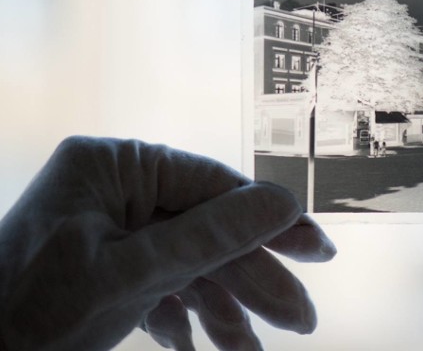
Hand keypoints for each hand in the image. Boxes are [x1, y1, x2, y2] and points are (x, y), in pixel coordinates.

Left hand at [0, 136, 335, 350]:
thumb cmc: (29, 319)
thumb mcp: (130, 276)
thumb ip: (211, 237)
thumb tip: (284, 202)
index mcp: (114, 166)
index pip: (213, 186)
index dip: (269, 221)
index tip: (316, 250)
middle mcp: (116, 188)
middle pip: (206, 229)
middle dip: (250, 279)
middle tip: (300, 318)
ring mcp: (110, 226)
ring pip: (189, 261)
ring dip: (221, 308)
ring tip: (251, 350)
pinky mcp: (106, 263)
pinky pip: (161, 280)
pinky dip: (181, 313)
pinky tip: (194, 342)